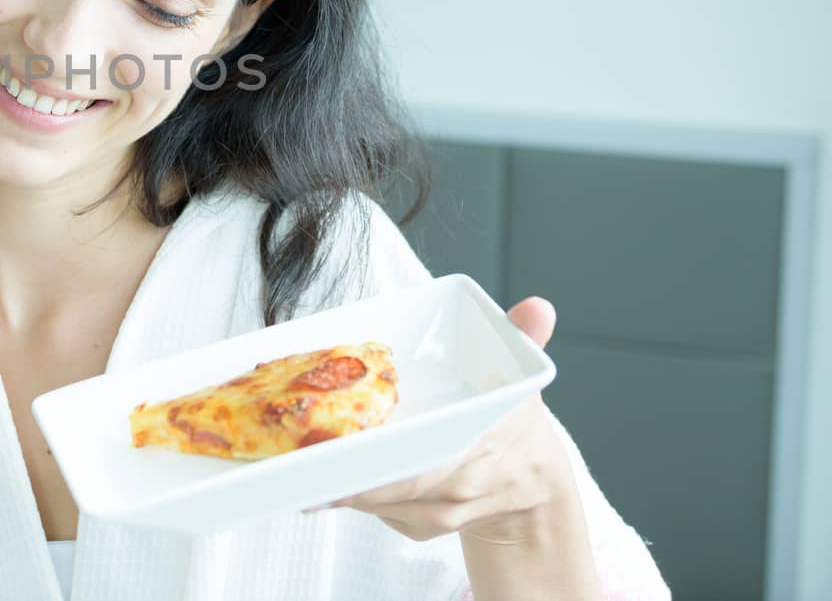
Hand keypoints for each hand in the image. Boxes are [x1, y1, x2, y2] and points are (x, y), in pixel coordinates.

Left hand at [313, 297, 576, 543]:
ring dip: (338, 485)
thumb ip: (523, 339)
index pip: (427, 464)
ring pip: (379, 502)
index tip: (341, 454)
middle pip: (392, 487)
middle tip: (299, 458)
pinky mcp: (420, 527)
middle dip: (344, 474)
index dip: (382, 466)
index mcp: (483, 444)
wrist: (533, 488)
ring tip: (296, 465)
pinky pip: (379, 512)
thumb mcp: (522, 379)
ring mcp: (439, 513)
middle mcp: (460, 487)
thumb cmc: (514, 425)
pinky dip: (350, 494)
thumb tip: (538, 307)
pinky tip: (319, 478)